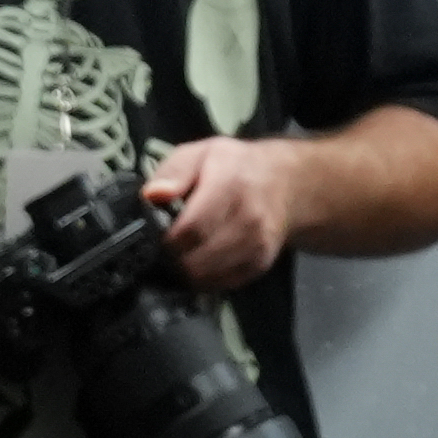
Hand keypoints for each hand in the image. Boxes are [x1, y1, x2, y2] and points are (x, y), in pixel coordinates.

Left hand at [144, 136, 296, 291]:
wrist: (285, 184)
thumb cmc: (235, 167)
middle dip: (172, 258)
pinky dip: (204, 278)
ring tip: (182, 252)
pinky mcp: (260, 264)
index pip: (191, 228)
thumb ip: (174, 172)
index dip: (166, 238)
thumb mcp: (201, 153)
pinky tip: (201, 259)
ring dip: (186, 270)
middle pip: (196, 259)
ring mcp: (257, 245)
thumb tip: (153, 195)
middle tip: (166, 245)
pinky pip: (220, 284)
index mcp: (230, 186)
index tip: (156, 234)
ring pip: (206, 277)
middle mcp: (248, 219)